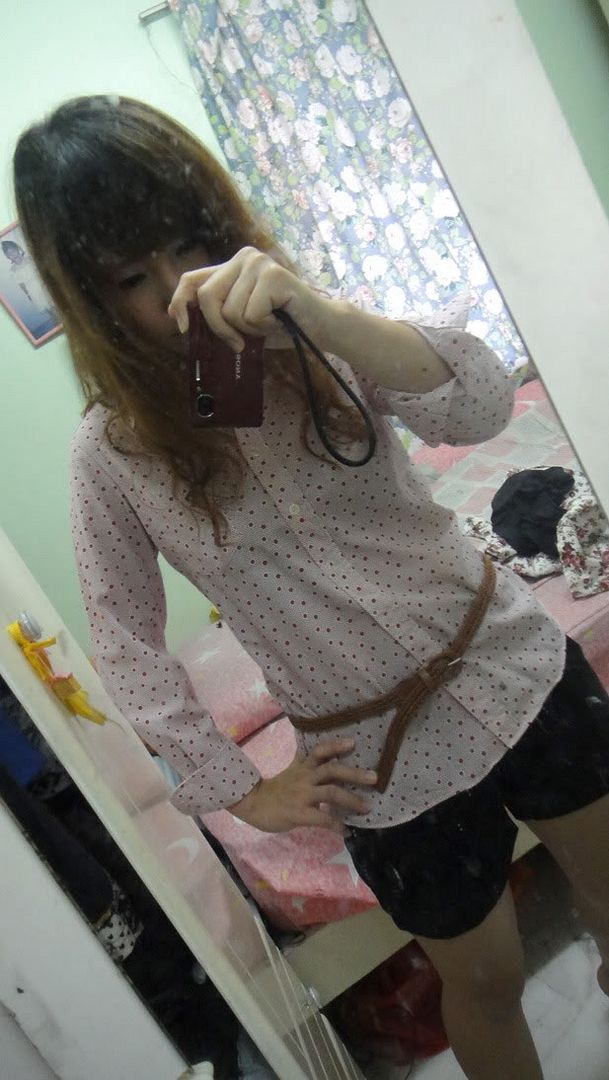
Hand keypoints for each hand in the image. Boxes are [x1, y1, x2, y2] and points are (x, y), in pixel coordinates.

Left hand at [167, 245, 329, 351]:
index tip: (183, 327)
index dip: (179, 302)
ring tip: (269, 323)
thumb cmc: (280, 325)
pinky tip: (280, 320)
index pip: (191, 279)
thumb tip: (182, 320)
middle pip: (207, 297)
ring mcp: (259, 263)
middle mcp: (243, 257)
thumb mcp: (241, 320)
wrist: (319, 327)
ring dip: (249, 329)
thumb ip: (217, 313)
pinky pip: (251, 314)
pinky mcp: (273, 275)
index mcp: (231, 266)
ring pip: (230, 311)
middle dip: (219, 328)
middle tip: (239, 343)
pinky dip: (264, 327)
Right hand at [228, 737, 376, 833]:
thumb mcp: (293, 771)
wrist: (253, 804)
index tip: (354, 742)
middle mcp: (304, 777)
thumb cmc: (276, 789)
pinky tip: (346, 831)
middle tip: (374, 777)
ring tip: (366, 807)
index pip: (320, 751)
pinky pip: (322, 818)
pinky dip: (336, 824)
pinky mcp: (298, 813)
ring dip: (351, 800)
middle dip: (354, 773)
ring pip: (331, 792)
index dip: (336, 746)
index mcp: (303, 767)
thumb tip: (330, 758)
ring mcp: (302, 795)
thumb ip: (309, 764)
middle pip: (332, 770)